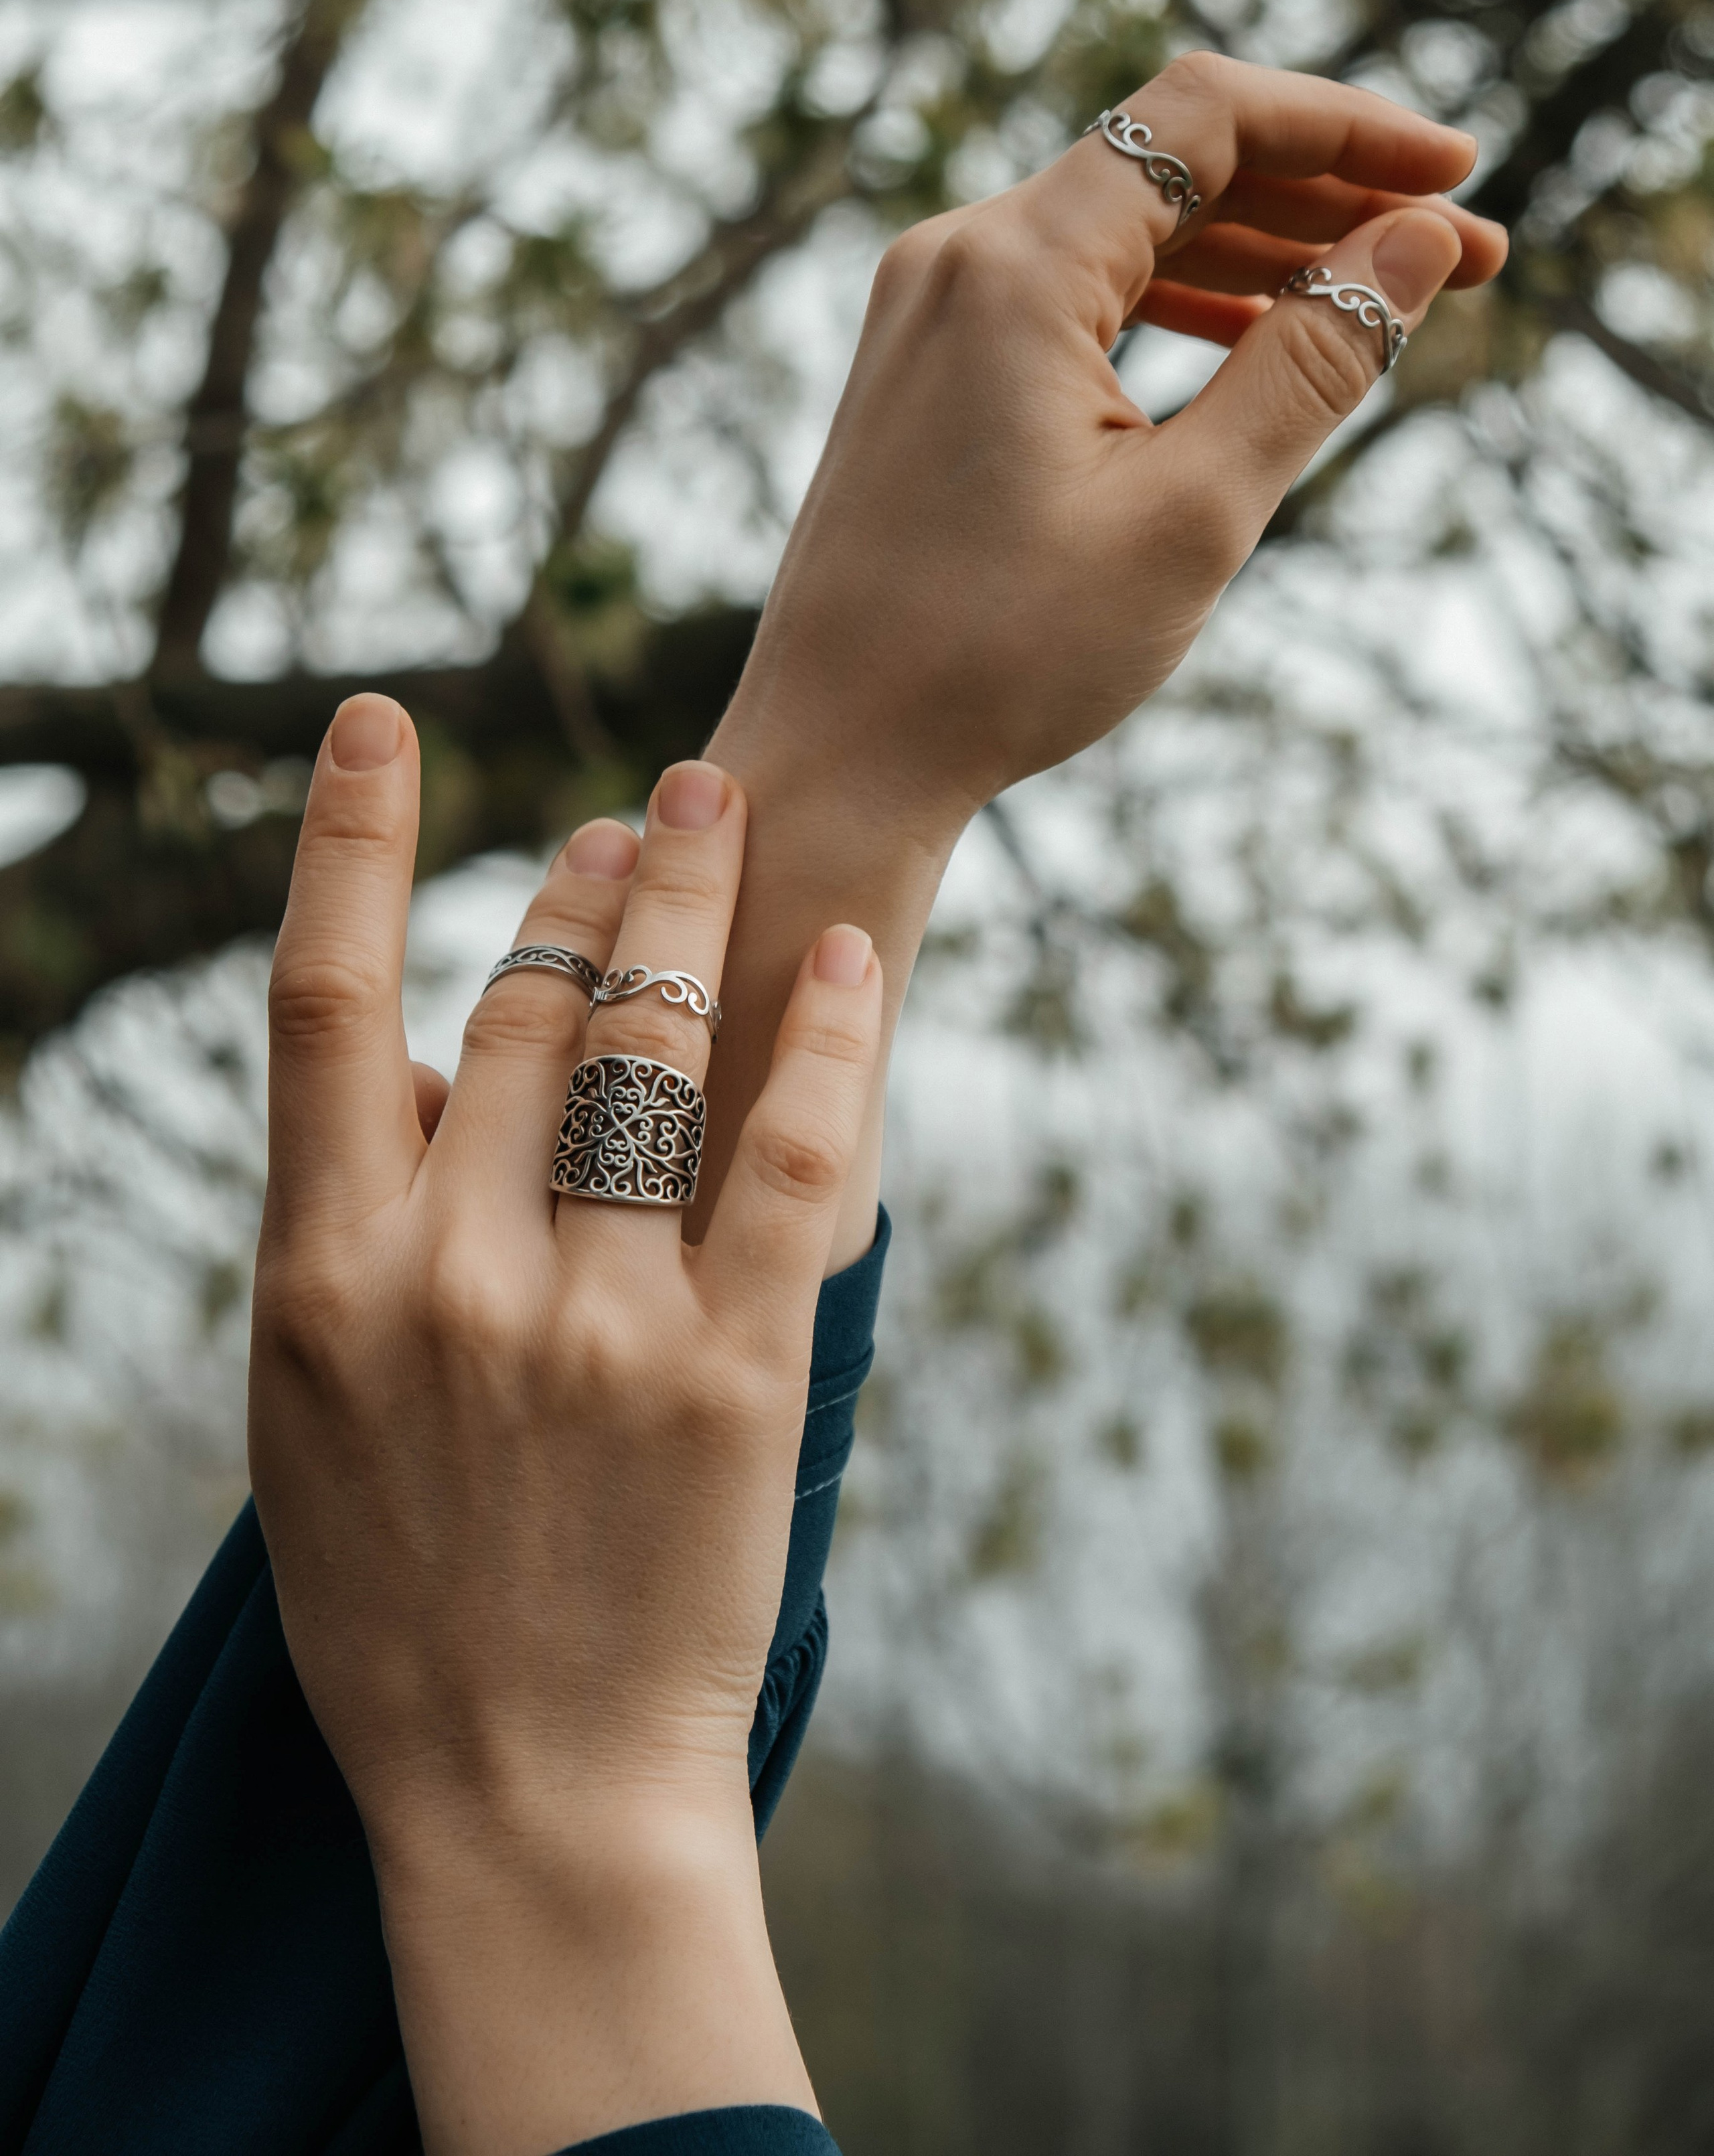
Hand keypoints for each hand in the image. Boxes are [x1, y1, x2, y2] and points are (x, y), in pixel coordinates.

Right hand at [249, 703, 880, 2152]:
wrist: (529, 1792)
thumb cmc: (401, 1604)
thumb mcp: (309, 1412)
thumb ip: (348, 1231)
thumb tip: (412, 1064)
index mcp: (325, 1277)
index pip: (324, 1002)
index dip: (350, 842)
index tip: (379, 724)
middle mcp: (452, 1275)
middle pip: (524, 1008)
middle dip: (581, 887)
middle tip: (630, 815)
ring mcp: (599, 1322)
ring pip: (652, 1050)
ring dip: (684, 909)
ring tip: (709, 817)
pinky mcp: (736, 1373)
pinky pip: (792, 1163)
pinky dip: (827, 1044)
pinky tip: (845, 957)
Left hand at [722, 52, 1505, 829]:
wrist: (839, 755)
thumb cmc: (1002, 655)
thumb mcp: (1193, 513)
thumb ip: (1312, 362)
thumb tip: (1416, 243)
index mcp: (1014, 266)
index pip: (1207, 116)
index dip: (1348, 126)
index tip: (1458, 174)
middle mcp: (956, 257)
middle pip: (1171, 164)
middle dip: (1326, 198)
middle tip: (1463, 255)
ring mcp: (929, 311)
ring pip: (1124, 232)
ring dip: (1258, 256)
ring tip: (1384, 300)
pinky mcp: (923, 369)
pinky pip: (1071, 296)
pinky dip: (1173, 305)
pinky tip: (1257, 343)